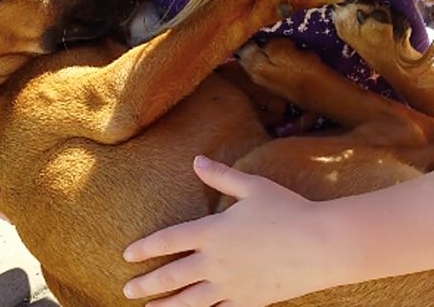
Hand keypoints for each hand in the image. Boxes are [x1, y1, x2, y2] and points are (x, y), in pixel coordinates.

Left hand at [122, 156, 336, 306]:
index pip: (168, 241)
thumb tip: (196, 160)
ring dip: (167, 306)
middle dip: (146, 284)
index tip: (127, 256)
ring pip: (191, 301)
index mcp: (212, 231)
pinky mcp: (250, 301)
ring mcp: (232, 285)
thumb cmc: (289, 210)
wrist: (324, 244)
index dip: (145, 249)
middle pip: (171, 276)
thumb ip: (220, 175)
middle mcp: (216, 261)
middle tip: (127, 290)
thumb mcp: (252, 187)